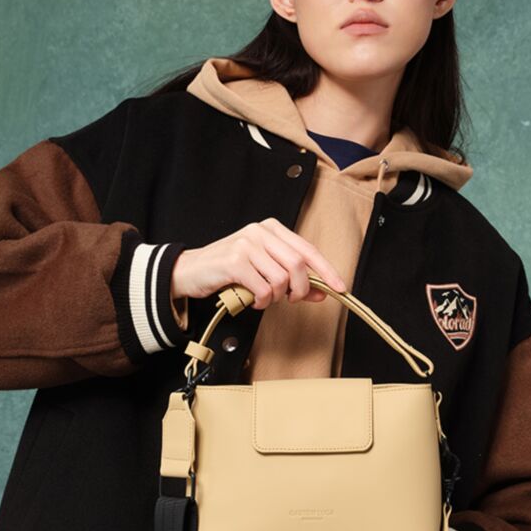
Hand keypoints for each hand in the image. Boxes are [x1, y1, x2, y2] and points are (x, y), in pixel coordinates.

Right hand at [170, 218, 347, 308]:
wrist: (190, 271)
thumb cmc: (228, 271)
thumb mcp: (263, 270)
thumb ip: (291, 278)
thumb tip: (321, 291)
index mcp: (271, 229)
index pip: (308, 249)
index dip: (326, 270)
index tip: (340, 287)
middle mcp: (260, 232)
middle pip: (299, 264)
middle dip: (300, 289)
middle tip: (291, 300)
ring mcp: (247, 245)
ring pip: (282, 279)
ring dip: (276, 297)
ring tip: (262, 297)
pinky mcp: (235, 262)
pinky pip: (263, 289)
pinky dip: (261, 301)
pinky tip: (252, 300)